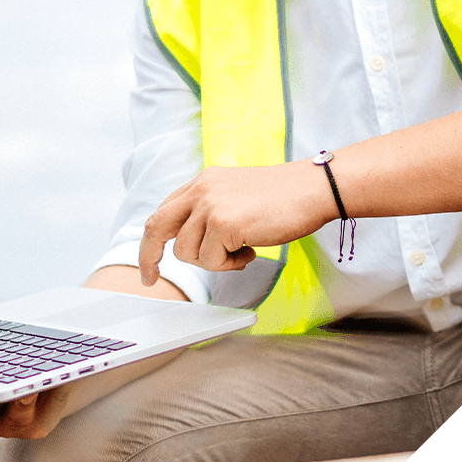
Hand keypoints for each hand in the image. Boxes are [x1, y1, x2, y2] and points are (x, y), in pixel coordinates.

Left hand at [139, 161, 336, 286]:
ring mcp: (210, 206)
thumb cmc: (284, 197)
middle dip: (149, 258)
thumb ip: (211, 210)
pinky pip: (211, 261)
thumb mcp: (236, 195)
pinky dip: (230, 265)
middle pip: (156, 227)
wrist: (312, 189)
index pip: (163, 211)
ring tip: (241, 251)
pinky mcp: (223, 224)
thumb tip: (192, 240)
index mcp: (202, 182)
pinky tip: (251, 251)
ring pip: (187, 252)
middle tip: (150, 280)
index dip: (152, 239)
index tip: (149, 262)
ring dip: (213, 261)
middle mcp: (200, 190)